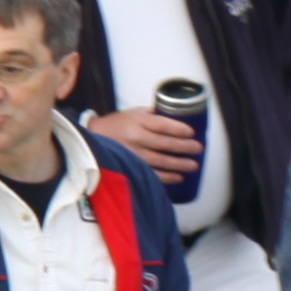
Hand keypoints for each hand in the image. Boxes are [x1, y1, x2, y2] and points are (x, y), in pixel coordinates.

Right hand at [84, 106, 200, 174]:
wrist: (91, 139)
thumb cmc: (116, 125)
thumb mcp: (133, 113)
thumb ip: (153, 115)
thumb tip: (177, 118)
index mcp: (137, 122)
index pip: (163, 125)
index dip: (180, 129)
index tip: (192, 133)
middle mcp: (136, 138)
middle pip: (166, 144)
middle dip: (185, 147)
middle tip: (199, 149)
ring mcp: (133, 155)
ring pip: (161, 161)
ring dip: (180, 164)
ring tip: (194, 165)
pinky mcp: (130, 168)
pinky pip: (152, 174)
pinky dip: (167, 177)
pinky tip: (178, 177)